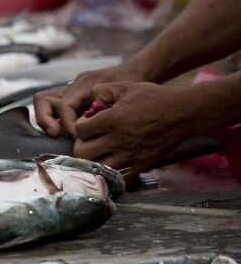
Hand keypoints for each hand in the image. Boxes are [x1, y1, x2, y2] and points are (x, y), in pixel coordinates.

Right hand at [34, 63, 146, 137]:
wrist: (136, 71)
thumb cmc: (134, 82)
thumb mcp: (124, 96)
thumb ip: (106, 110)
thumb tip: (88, 130)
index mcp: (85, 83)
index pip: (64, 105)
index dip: (67, 123)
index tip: (77, 136)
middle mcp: (72, 85)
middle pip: (42, 100)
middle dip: (46, 120)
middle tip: (57, 134)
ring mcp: (69, 90)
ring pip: (44, 104)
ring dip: (48, 121)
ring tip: (60, 136)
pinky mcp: (71, 98)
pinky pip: (54, 110)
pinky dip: (56, 122)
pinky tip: (70, 133)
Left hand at [73, 82, 192, 174]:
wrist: (184, 113)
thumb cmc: (155, 98)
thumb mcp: (127, 87)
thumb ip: (104, 90)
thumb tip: (90, 97)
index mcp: (112, 120)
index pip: (80, 130)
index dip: (79, 126)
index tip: (87, 124)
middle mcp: (118, 140)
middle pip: (82, 152)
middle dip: (81, 145)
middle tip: (88, 140)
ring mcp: (129, 155)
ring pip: (97, 167)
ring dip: (94, 160)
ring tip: (99, 152)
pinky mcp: (141, 165)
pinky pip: (119, 176)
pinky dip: (112, 171)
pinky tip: (114, 161)